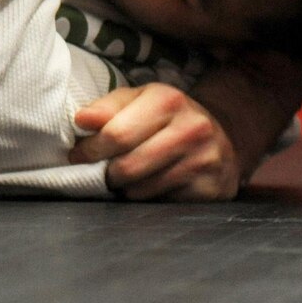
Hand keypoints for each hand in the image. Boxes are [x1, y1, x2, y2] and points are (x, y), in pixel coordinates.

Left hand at [71, 83, 238, 200]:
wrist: (223, 134)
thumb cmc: (168, 116)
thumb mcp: (139, 99)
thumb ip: (107, 107)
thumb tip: (81, 120)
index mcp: (168, 100)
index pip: (117, 134)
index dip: (90, 149)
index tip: (78, 155)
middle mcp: (191, 129)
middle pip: (128, 166)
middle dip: (105, 173)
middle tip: (99, 172)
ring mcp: (205, 160)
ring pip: (143, 189)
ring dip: (125, 188)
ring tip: (123, 178)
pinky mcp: (213, 188)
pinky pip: (164, 203)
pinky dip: (148, 198)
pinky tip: (148, 186)